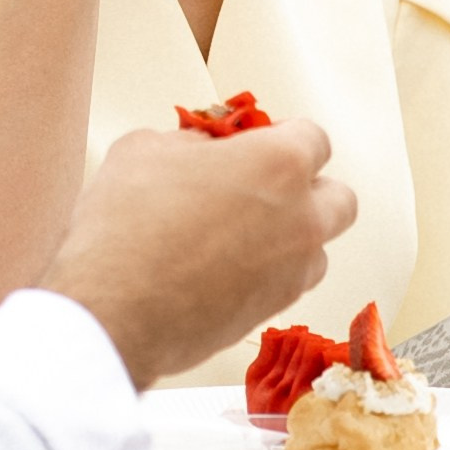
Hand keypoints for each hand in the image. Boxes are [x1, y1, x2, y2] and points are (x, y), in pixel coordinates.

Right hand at [42, 119, 354, 388]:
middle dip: (307, 189)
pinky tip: (221, 270)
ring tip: (240, 236)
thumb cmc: (126, 225)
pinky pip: (286, 286)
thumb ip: (190, 144)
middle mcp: (302, 218)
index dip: (280, 137)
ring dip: (292, 238)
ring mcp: (292, 271)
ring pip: (318, 249)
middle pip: (337, 197)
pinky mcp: (271, 312)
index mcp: (280, 164)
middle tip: (260, 188)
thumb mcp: (145, 150)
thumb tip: (200, 151)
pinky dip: (266, 276)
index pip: (313, 137)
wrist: (112, 309)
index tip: (255, 143)